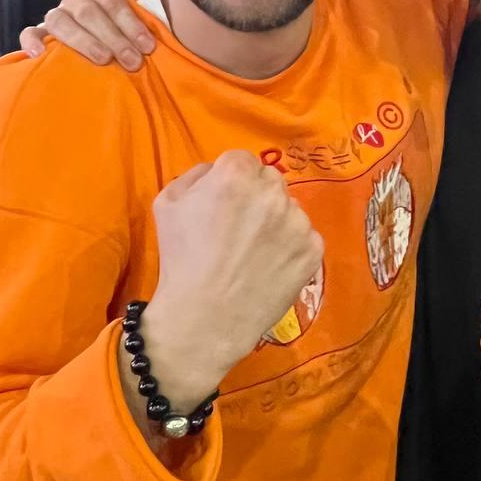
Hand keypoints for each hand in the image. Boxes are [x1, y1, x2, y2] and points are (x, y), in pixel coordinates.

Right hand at [19, 0, 157, 69]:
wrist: (102, 39)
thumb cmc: (122, 26)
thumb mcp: (136, 6)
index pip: (112, 0)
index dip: (131, 23)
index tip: (148, 46)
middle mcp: (74, 0)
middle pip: (89, 13)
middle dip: (114, 37)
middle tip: (133, 61)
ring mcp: (55, 16)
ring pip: (61, 22)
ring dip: (83, 41)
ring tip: (104, 60)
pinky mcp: (40, 34)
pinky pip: (30, 33)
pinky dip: (31, 41)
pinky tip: (39, 53)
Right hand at [141, 151, 323, 411]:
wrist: (204, 319)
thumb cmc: (180, 259)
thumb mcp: (168, 203)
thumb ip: (196, 174)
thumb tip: (217, 170)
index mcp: (236, 174)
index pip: (242, 160)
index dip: (231, 181)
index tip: (223, 204)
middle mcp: (273, 191)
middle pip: (270, 181)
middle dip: (256, 196)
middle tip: (239, 228)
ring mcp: (298, 221)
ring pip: (289, 209)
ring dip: (276, 222)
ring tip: (254, 253)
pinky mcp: (313, 250)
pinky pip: (305, 237)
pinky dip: (291, 248)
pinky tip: (269, 267)